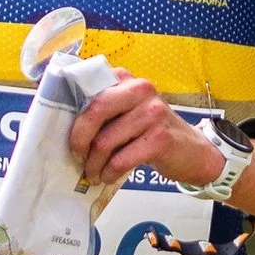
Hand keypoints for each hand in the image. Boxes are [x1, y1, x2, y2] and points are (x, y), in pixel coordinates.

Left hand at [68, 72, 223, 191]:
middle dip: (79, 138)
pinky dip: (109, 172)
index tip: (61, 130)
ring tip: (93, 172)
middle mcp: (140, 89)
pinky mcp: (160, 138)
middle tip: (77, 156)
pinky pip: (121, 159)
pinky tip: (108, 176)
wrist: (192, 151)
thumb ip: (103, 109)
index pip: (88, 87)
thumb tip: (63, 126)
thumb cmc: (151, 132)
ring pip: (106, 140)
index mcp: (126, 79)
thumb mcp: (128, 111)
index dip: (70, 111)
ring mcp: (153, 113)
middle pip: (95, 110)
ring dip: (94, 163)